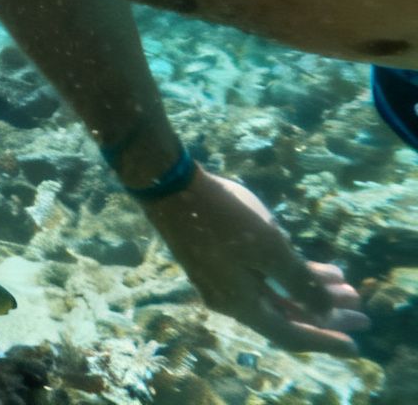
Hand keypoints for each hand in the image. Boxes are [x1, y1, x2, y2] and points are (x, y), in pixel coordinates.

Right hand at [143, 166, 368, 354]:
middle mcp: (231, 299)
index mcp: (241, 303)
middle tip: (362, 314)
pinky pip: (263, 280)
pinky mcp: (220, 261)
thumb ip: (301, 283)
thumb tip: (326, 312)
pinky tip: (315, 266)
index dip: (325, 340)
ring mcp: (223, 280)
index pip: (290, 334)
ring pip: (277, 296)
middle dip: (326, 315)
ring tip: (346, 286)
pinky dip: (290, 277)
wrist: (170, 187)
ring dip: (311, 292)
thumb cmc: (223, 218)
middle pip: (286, 317)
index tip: (355, 346)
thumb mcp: (270, 249)